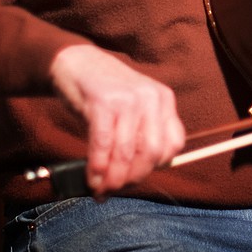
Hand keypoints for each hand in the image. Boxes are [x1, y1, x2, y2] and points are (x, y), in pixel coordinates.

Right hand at [49, 44, 185, 196]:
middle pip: (152, 152)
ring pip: (126, 152)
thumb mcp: (134, 107)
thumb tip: (135, 179)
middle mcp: (151, 98)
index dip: (155, 168)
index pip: (173, 145)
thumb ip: (141, 135)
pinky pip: (103, 144)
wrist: (77, 62)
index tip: (136, 177)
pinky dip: (97, 166)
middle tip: (116, 189)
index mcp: (164, 100)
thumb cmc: (104, 93)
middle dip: (133, 178)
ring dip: (112, 178)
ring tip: (100, 189)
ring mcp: (128, 98)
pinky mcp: (103, 102)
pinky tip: (92, 177)